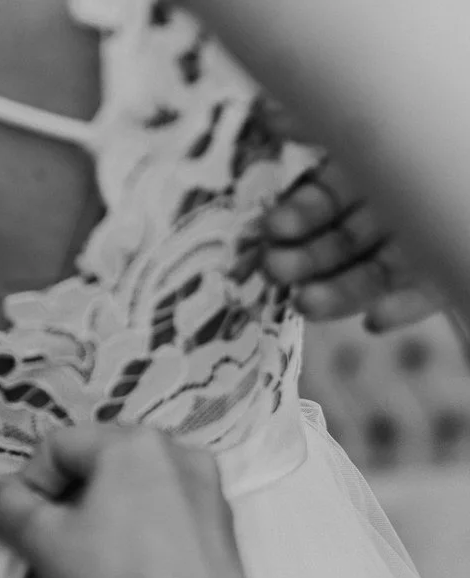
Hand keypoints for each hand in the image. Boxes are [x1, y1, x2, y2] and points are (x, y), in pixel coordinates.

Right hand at [0, 425, 263, 577]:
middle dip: (60, 517)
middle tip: (39, 558)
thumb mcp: (44, 542)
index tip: (18, 526)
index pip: (59, 448)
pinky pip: (162, 528)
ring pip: (130, 503)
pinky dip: (130, 548)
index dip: (27, 486)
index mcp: (136, 445)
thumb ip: (7, 507)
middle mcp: (181, 460)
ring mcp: (208, 500)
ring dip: (90, 536)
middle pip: (97, 474)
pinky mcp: (223, 540)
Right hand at [255, 102, 442, 331]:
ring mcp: (424, 241)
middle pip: (340, 241)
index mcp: (373, 170)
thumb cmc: (446, 124)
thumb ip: (326, 123)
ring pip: (372, 272)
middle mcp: (394, 208)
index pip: (322, 200)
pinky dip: (400, 308)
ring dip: (336, 291)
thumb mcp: (380, 118)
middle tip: (275, 270)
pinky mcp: (450, 269)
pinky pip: (425, 293)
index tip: (272, 230)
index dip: (296, 216)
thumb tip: (266, 115)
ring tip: (306, 303)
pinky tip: (376, 322)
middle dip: (304, 259)